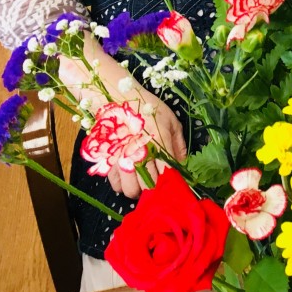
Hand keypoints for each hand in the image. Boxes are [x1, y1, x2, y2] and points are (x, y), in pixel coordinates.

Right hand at [107, 80, 187, 199]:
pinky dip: (123, 187)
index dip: (173, 183)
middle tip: (159, 185)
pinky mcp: (108, 162)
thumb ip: (178, 145)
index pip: (168, 175)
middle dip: (156, 190)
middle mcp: (139, 155)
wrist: (117, 99)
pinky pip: (115, 186)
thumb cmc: (147, 109)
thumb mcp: (171, 121)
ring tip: (144, 183)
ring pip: (131, 191)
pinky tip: (129, 178)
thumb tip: (184, 165)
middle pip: (149, 188)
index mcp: (158, 144)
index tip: (176, 184)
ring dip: (139, 191)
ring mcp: (122, 160)